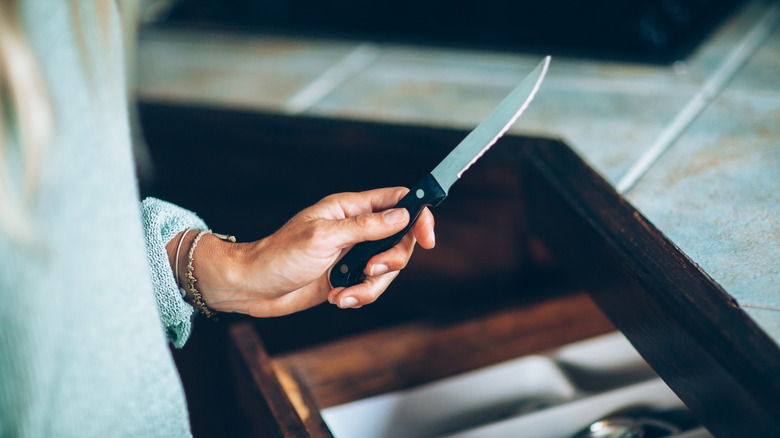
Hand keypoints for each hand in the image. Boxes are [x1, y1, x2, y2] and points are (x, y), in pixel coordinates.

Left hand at [169, 187, 434, 316]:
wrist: (253, 286)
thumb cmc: (280, 255)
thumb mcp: (324, 238)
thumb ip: (366, 227)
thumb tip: (403, 216)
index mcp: (349, 208)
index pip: (398, 200)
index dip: (419, 215)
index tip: (427, 237)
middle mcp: (355, 228)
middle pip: (400, 240)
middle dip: (391, 261)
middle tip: (371, 270)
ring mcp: (352, 254)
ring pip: (387, 269)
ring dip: (370, 286)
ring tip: (343, 293)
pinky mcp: (347, 277)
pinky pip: (370, 288)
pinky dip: (358, 296)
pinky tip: (337, 297)